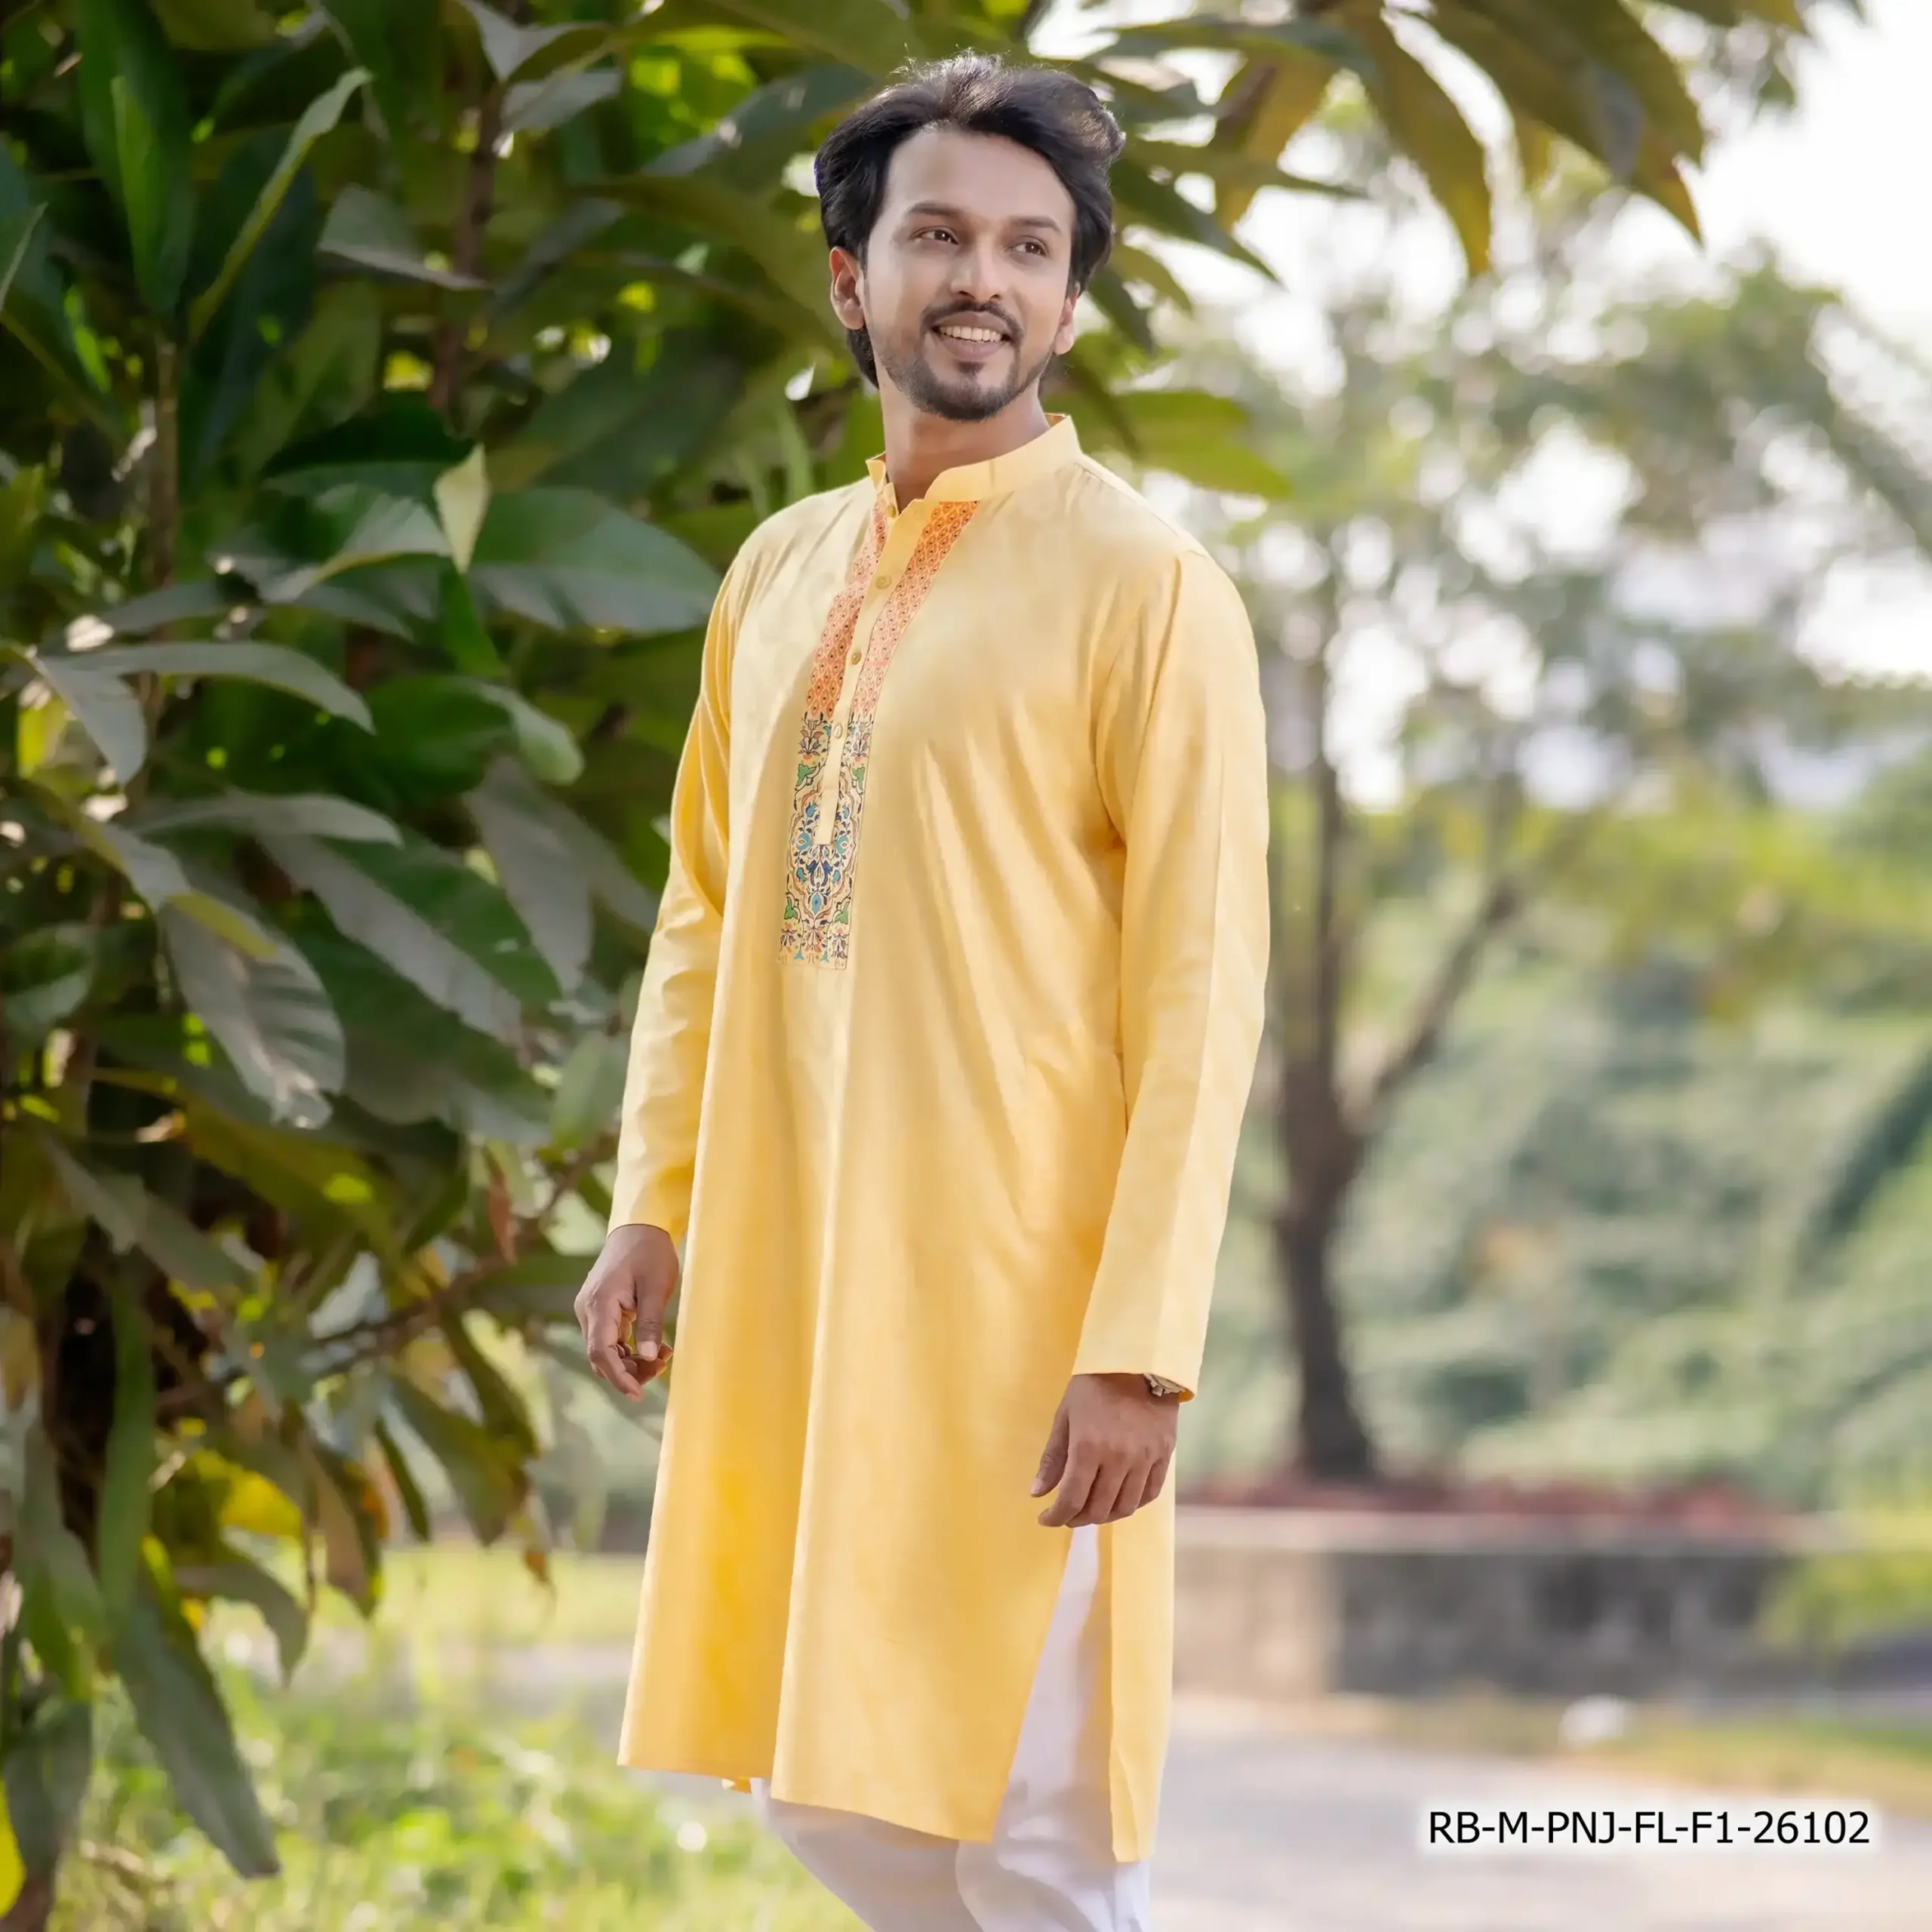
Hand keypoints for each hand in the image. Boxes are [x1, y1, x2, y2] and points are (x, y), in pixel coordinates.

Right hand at [575, 1223, 680, 1400]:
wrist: (639, 1226)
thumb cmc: (650, 1253)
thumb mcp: (657, 1287)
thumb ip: (651, 1323)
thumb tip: (649, 1357)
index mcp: (599, 1304)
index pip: (601, 1353)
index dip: (619, 1377)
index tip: (638, 1394)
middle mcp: (588, 1310)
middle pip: (601, 1357)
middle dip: (629, 1371)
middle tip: (663, 1366)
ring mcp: (591, 1310)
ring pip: (605, 1351)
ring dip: (631, 1361)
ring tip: (664, 1355)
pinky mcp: (600, 1310)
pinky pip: (610, 1340)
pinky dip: (629, 1349)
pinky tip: (654, 1347)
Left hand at [1031, 1373, 1177, 1527]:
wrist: (1138, 1360)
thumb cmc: (1094, 1385)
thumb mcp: (1065, 1416)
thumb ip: (1053, 1458)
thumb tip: (1038, 1493)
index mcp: (1089, 1447)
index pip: (1072, 1499)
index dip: (1056, 1516)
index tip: (1045, 1518)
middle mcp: (1119, 1459)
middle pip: (1098, 1508)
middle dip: (1077, 1518)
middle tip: (1066, 1514)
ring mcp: (1145, 1459)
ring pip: (1125, 1507)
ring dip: (1104, 1516)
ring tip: (1091, 1510)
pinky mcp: (1164, 1455)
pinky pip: (1149, 1493)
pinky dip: (1132, 1504)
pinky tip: (1119, 1500)